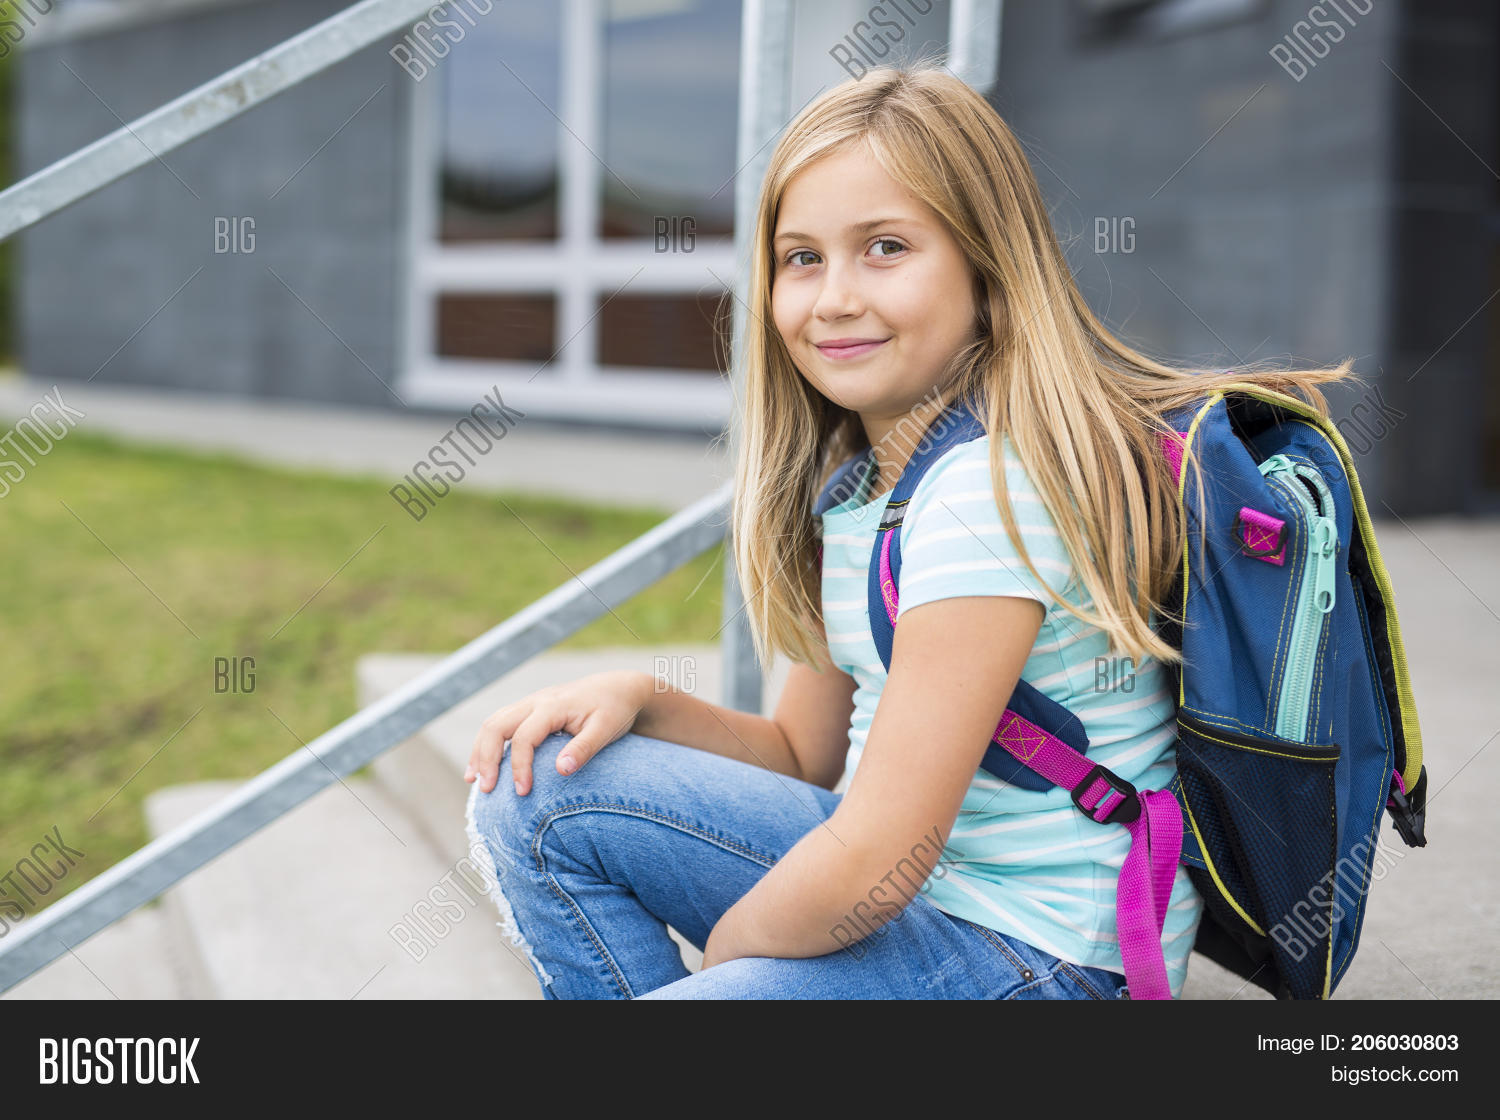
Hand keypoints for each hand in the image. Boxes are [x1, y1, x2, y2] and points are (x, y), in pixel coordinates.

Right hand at [465, 670, 650, 794]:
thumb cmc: (614, 710)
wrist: (619, 688)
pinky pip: (500, 723)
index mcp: (553, 706)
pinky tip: (483, 766)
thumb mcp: (606, 729)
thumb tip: (560, 771)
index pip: (524, 737)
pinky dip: (487, 744)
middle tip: (486, 790)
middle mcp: (536, 701)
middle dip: (485, 758)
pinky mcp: (530, 709)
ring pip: (493, 723)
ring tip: (473, 780)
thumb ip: (584, 749)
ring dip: (479, 751)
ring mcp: (530, 703)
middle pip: (496, 726)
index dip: (519, 767)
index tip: (523, 793)